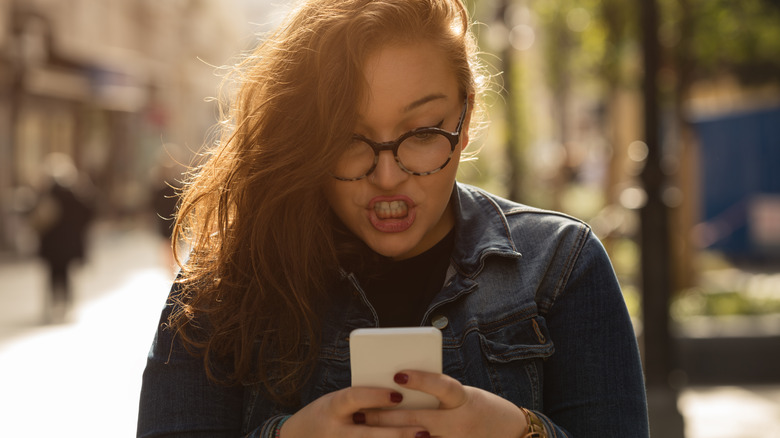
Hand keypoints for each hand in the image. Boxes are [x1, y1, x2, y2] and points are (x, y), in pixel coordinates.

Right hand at [281, 386, 429, 437]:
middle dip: (397, 434)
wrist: (298, 437)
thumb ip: (362, 400)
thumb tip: (401, 394)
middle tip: (423, 431)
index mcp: (333, 407)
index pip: (354, 398)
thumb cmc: (325, 413)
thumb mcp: (337, 401)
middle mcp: (336, 431)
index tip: (398, 395)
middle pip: (369, 435)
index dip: (375, 396)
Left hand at [359, 371, 527, 437]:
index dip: (422, 380)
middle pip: (418, 420)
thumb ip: (436, 396)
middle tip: (362, 412)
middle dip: (386, 417)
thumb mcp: (464, 396)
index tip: (398, 374)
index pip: (443, 387)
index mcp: (464, 400)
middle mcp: (460, 423)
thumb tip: (400, 392)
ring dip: (389, 436)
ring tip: (365, 431)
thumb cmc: (481, 408)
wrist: (512, 434)